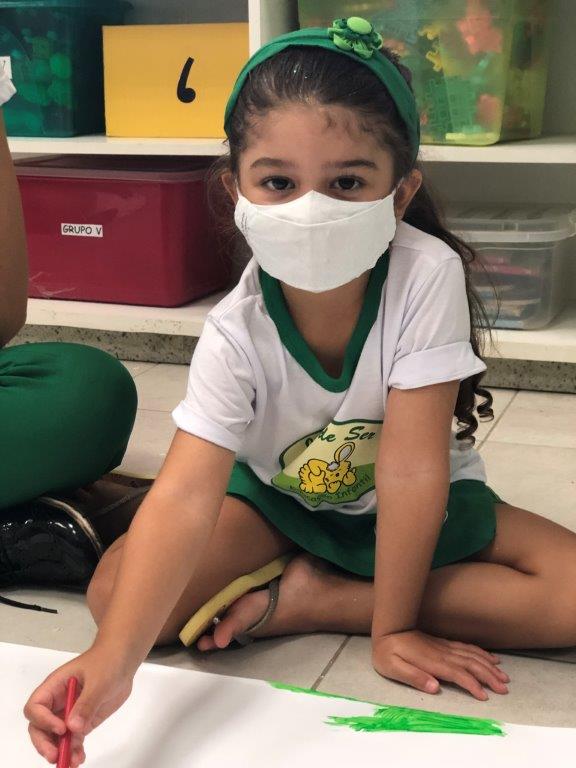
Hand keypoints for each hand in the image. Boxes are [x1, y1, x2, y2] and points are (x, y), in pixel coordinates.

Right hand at [23, 646, 133, 765]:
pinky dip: (74, 751)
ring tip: (72, 762)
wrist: (123, 661)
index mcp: (55, 686)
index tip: (61, 728)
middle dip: (45, 743)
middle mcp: (58, 702)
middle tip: (56, 755)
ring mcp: (69, 714)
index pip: (36, 706)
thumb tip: (73, 727)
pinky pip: (73, 740)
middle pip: (40, 727)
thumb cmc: (107, 662)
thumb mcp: (98, 681)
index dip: (42, 720)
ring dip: (60, 751)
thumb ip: (87, 703)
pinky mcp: (82, 722)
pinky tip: (80, 758)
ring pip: (55, 738)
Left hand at [372, 629, 508, 700]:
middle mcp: (442, 653)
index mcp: (431, 661)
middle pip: (470, 664)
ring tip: (504, 676)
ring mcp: (444, 647)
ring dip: (489, 666)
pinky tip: (491, 658)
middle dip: (488, 677)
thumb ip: (413, 676)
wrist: (387, 627)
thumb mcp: (392, 667)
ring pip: (472, 656)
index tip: (485, 696)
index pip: (457, 674)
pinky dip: (481, 653)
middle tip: (504, 689)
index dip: (472, 685)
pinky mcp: (443, 644)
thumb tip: (434, 687)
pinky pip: (467, 648)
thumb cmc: (386, 652)